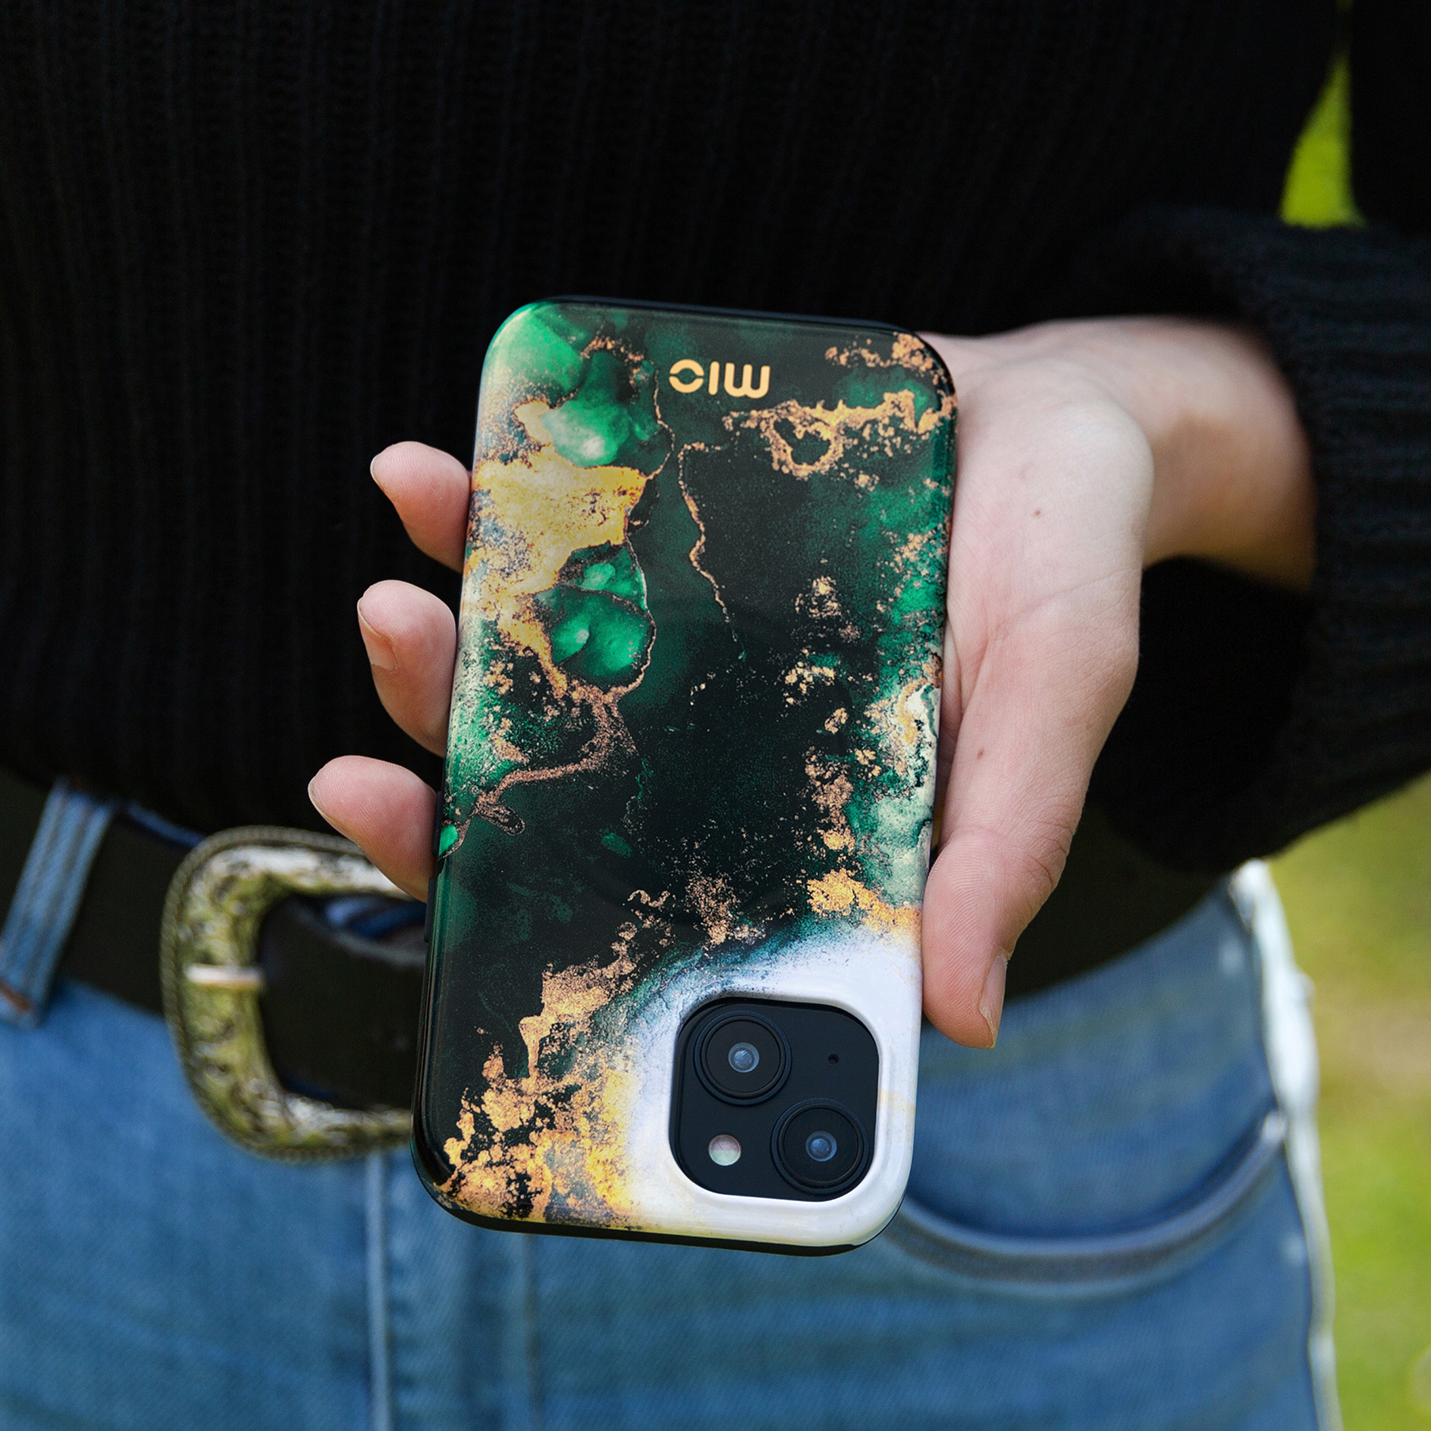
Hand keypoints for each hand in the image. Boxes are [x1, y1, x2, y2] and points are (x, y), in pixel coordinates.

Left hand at [311, 317, 1313, 1047]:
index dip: (523, 933)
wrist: (1051, 413)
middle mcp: (697, 743)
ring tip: (395, 603)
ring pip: (513, 666)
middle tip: (365, 776)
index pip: (632, 903)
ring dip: (433, 649)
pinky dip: (472, 507)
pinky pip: (540, 528)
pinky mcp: (648, 524)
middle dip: (435, 792)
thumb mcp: (1055, 699)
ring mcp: (661, 634)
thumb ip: (1008, 841)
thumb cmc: (1065, 577)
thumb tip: (964, 1018)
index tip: (441, 914)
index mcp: (780, 823)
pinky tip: (428, 476)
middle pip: (534, 793)